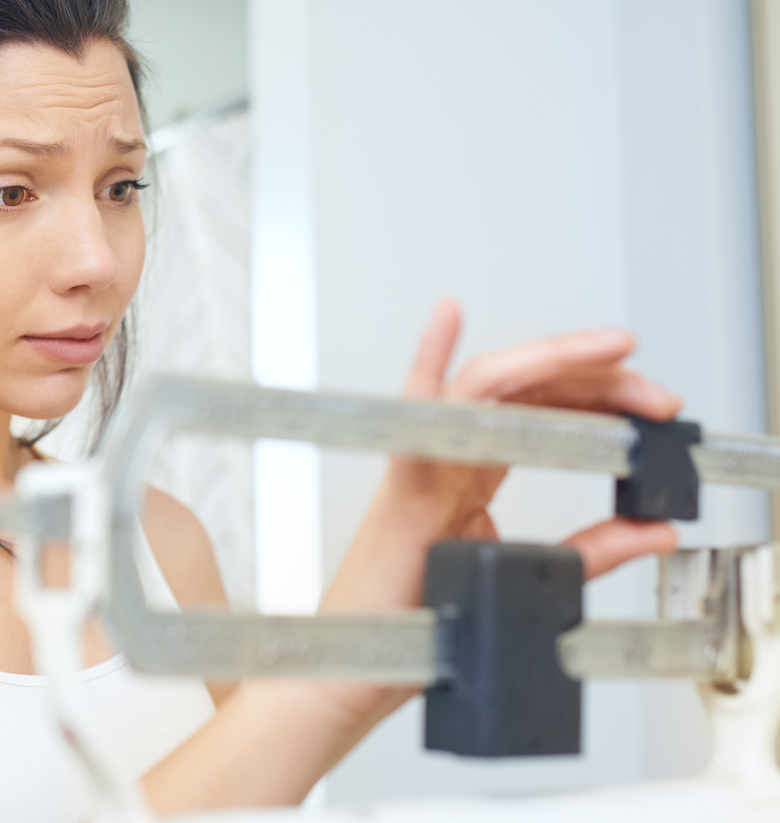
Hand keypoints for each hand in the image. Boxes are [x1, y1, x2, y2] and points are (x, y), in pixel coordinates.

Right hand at [324, 299, 681, 612]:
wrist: (363, 670)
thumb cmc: (422, 629)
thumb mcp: (528, 579)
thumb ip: (590, 552)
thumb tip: (655, 529)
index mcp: (470, 479)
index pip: (543, 414)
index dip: (603, 399)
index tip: (658, 406)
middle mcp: (449, 462)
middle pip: (526, 393)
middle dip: (598, 380)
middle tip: (658, 393)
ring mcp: (425, 468)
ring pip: (488, 389)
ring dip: (553, 362)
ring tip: (611, 349)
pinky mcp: (408, 490)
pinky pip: (417, 417)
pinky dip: (428, 362)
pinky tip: (448, 317)